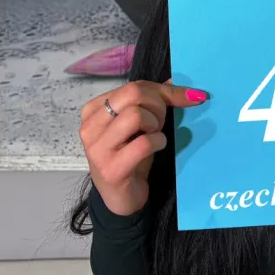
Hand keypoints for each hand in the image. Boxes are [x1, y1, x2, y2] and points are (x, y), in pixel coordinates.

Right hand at [79, 79, 207, 215]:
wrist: (122, 197)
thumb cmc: (131, 154)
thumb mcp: (141, 122)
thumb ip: (155, 98)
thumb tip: (177, 77)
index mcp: (94, 109)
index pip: (134, 85)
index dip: (163, 91)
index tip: (184, 98)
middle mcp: (90, 126)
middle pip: (134, 94)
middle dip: (158, 105)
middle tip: (160, 122)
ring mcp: (97, 148)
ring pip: (136, 115)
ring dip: (155, 124)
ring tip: (154, 135)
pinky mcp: (111, 169)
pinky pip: (144, 143)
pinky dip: (158, 142)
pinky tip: (156, 148)